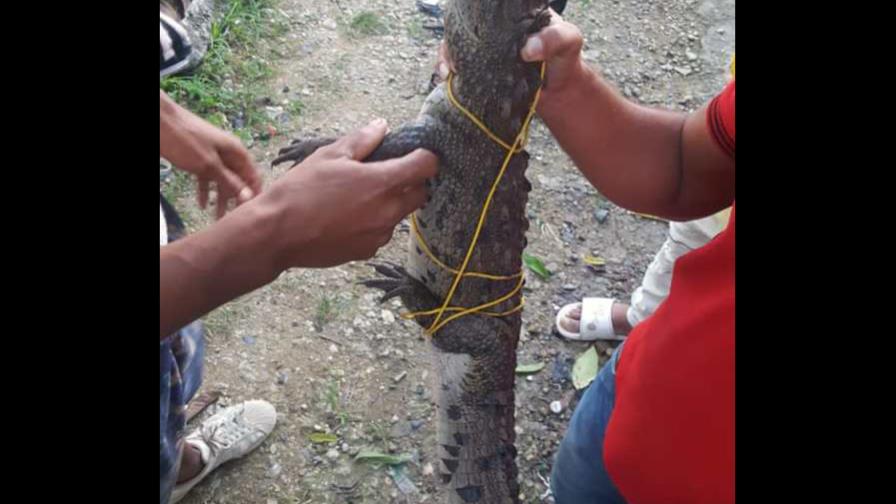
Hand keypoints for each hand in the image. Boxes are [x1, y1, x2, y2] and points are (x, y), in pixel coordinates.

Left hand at [160, 91, 263, 218]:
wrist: (159, 122)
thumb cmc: (186, 140)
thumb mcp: (209, 165)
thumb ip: (229, 181)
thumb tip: (248, 196)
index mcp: (237, 152)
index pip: (254, 176)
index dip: (255, 193)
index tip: (253, 211)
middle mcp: (228, 154)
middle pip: (238, 181)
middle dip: (237, 200)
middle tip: (235, 219)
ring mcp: (213, 157)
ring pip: (222, 181)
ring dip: (220, 199)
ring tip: (218, 218)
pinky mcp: (199, 160)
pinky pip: (207, 178)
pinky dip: (205, 190)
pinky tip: (202, 204)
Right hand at [261, 119, 437, 267]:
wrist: (277, 234)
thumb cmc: (300, 190)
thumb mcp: (329, 155)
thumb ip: (362, 140)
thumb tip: (381, 126)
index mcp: (382, 183)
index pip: (426, 167)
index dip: (424, 157)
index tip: (413, 154)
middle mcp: (387, 211)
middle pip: (420, 194)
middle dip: (410, 182)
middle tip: (385, 174)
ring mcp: (379, 235)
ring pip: (400, 215)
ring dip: (390, 204)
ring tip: (358, 197)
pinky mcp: (368, 251)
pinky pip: (381, 233)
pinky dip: (373, 223)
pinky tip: (348, 217)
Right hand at [435, 10, 585, 101]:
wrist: (560, 92)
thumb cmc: (565, 60)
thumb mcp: (568, 41)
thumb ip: (553, 40)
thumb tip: (527, 50)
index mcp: (511, 16)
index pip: (485, 8)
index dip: (469, 12)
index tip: (463, 24)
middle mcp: (494, 31)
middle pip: (464, 25)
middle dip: (452, 36)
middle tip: (453, 52)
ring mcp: (486, 51)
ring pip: (455, 46)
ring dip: (447, 55)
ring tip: (449, 70)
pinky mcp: (481, 71)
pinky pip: (459, 68)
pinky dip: (449, 72)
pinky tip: (447, 78)